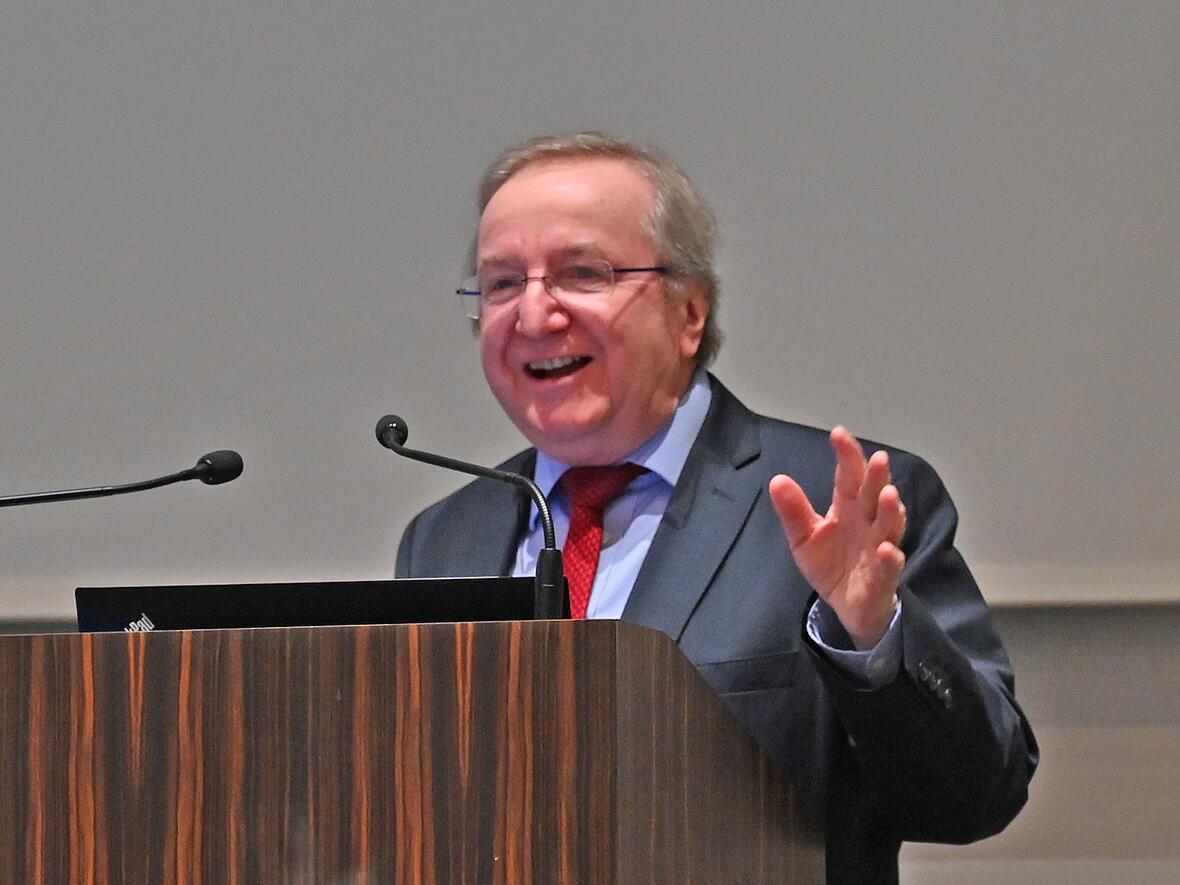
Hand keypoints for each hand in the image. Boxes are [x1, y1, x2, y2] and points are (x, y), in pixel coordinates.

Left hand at [769, 426, 906, 649]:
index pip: (849, 478)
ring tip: (890, 494)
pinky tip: (886, 549)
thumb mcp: (803, 538)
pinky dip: (890, 558)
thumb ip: (793, 511)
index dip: (847, 456)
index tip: (839, 434)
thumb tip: (777, 480)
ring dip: (892, 512)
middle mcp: (868, 524)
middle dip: (878, 478)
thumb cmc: (831, 564)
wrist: (846, 607)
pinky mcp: (883, 578)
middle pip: (874, 497)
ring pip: (889, 527)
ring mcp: (879, 549)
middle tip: (880, 459)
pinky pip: (889, 567)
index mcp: (849, 510)